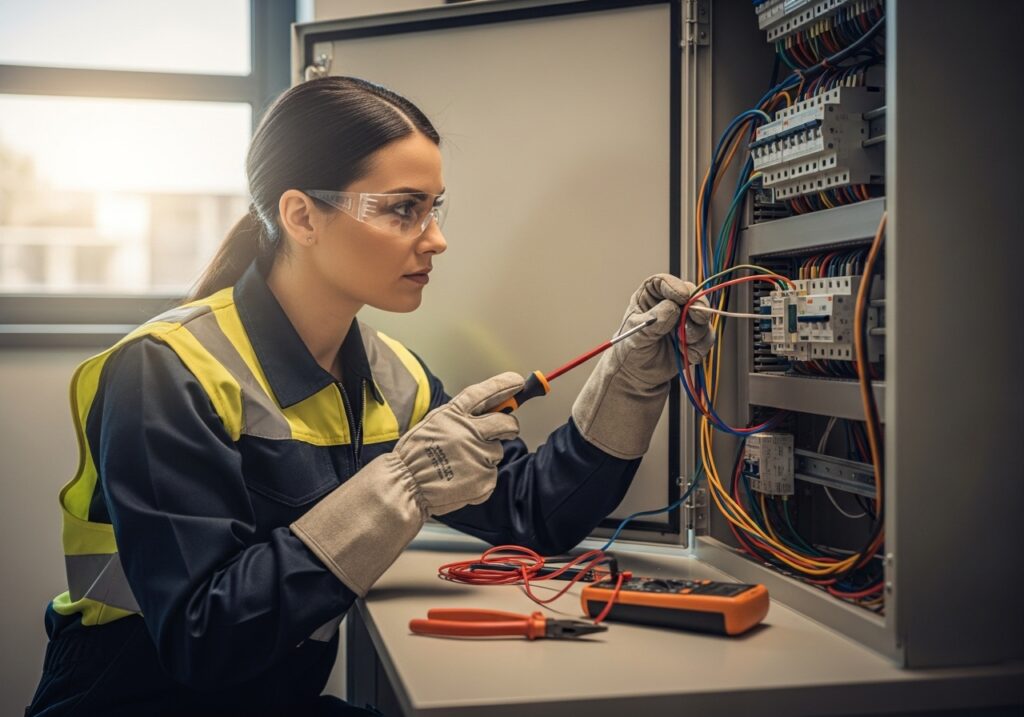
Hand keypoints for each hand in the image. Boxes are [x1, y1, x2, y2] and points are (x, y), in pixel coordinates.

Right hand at [392, 371, 523, 514]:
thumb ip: (458, 417)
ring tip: (461, 465)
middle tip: (506, 431)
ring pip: (497, 452)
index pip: (484, 393)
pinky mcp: (483, 479)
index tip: (518, 382)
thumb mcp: (433, 423)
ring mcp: (478, 456)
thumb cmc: (415, 455)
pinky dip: (481, 479)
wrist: (405, 485)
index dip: (503, 385)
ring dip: (486, 457)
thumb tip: (484, 412)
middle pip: (506, 423)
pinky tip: (462, 480)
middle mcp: (469, 432)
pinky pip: (491, 476)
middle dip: (509, 426)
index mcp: (454, 414)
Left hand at [613, 275, 715, 386]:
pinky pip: (707, 337)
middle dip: (697, 306)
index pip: (663, 282)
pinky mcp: (694, 338)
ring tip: (681, 343)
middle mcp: (669, 305)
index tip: (682, 297)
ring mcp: (683, 320)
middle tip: (695, 316)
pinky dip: (699, 347)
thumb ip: (653, 321)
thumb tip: (672, 308)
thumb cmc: (630, 350)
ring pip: (702, 317)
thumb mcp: (636, 336)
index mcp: (649, 297)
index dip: (675, 286)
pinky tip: (686, 353)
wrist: (636, 374)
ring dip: (697, 331)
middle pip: (691, 295)